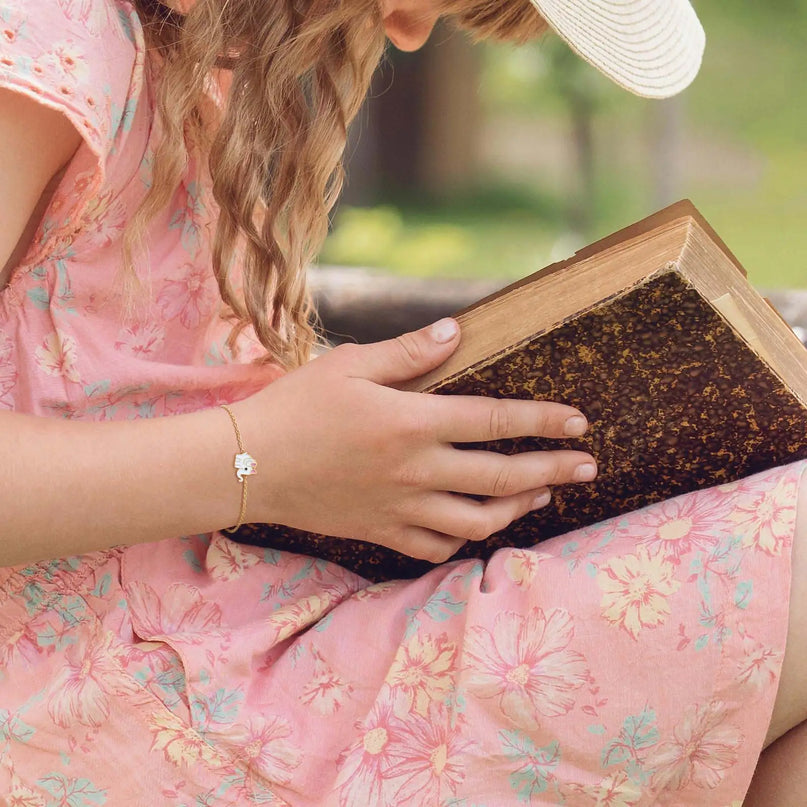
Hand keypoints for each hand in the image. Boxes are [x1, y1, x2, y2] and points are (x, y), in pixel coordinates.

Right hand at [232, 319, 596, 562]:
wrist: (246, 465)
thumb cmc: (295, 407)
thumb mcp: (348, 365)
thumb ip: (407, 352)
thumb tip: (456, 330)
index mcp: (410, 422)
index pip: (495, 421)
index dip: (544, 421)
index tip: (579, 422)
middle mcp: (415, 470)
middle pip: (501, 478)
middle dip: (552, 470)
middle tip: (588, 467)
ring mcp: (399, 508)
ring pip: (477, 522)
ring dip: (518, 509)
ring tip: (543, 496)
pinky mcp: (380, 532)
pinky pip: (434, 548)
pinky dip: (463, 541)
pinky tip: (474, 527)